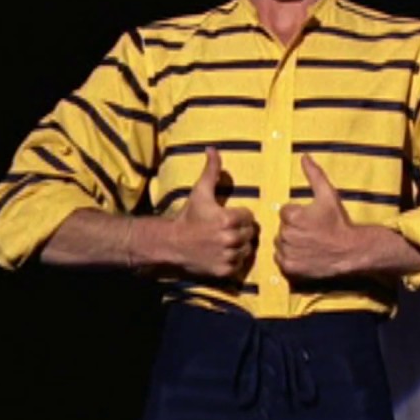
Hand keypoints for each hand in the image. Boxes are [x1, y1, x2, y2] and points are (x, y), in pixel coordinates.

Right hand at [167, 147, 256, 279]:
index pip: (249, 217)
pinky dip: (234, 260)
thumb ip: (211, 170)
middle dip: (241, 231)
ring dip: (239, 246)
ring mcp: (227, 256)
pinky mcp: (224, 271)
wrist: (170, 244)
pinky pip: (240, 265)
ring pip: (246, 249)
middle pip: (250, 234)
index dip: (240, 216)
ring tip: (225, 242)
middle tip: (226, 230)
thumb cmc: (187, 217)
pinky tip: (222, 253)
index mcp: (228, 219)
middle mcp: (230, 239)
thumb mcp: (199, 192)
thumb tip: (213, 149)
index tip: (228, 217)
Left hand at [275, 155, 368, 279]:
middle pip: (282, 228)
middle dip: (294, 228)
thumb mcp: (328, 195)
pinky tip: (305, 254)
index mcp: (292, 217)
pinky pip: (281, 259)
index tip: (312, 220)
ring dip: (291, 242)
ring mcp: (288, 253)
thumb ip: (314, 175)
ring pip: (281, 243)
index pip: (285, 212)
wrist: (351, 251)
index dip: (299, 215)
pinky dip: (290, 257)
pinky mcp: (290, 268)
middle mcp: (286, 235)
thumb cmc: (339, 222)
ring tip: (309, 243)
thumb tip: (304, 156)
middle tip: (312, 231)